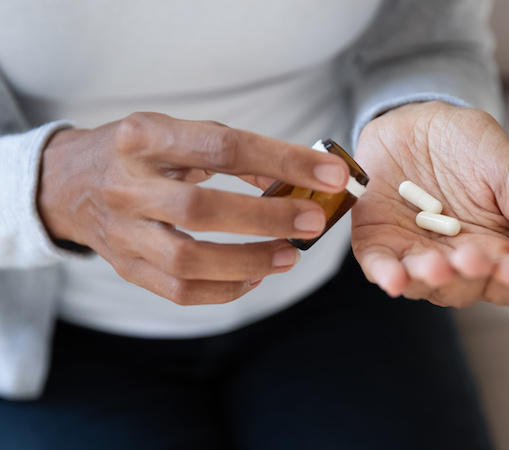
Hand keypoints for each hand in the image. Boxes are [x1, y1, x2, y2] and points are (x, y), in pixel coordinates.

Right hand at [38, 112, 348, 304]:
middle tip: (313, 221)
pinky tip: (256, 278)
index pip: (223, 147)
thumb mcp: (176, 132)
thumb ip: (231, 150)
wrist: (67, 183)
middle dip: (268, 218)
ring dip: (250, 262)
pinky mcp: (125, 267)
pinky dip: (225, 290)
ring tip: (291, 255)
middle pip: (201, 210)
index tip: (330, 173)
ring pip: (188, 261)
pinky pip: (179, 292)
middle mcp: (127, 185)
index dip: (282, 161)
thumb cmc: (137, 153)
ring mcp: (122, 231)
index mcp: (145, 137)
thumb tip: (293, 178)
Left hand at [351, 101, 508, 308]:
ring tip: (435, 265)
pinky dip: (386, 275)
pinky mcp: (377, 241)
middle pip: (463, 290)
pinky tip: (394, 278)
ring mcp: (413, 252)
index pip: (505, 287)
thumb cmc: (474, 148)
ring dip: (428, 280)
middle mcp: (453, 260)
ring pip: (422, 284)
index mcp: (493, 250)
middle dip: (466, 278)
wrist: (418, 115)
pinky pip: (380, 267)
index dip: (508, 283)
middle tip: (469, 256)